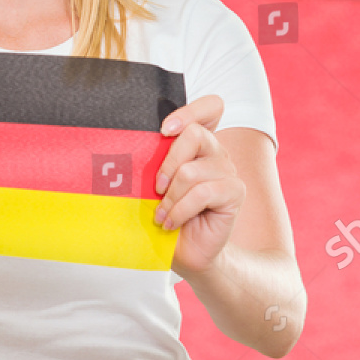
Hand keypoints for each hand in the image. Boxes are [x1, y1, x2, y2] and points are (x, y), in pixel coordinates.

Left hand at [154, 94, 245, 277]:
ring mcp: (227, 171)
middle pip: (194, 134)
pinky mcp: (234, 192)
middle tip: (156, 189)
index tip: (164, 129)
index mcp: (197, 145)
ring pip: (192, 170)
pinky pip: (202, 193)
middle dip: (167, 163)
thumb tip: (125, 148)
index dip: (191, 110)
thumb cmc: (165, 216)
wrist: (185, 252)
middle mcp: (215, 153)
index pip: (210, 107)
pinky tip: (171, 223)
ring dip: (170, 197)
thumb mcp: (152, 187)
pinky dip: (180, 210)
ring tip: (161, 214)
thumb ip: (151, 164)